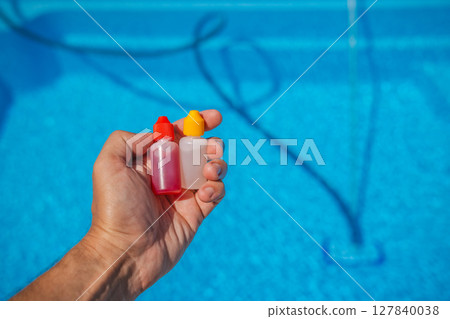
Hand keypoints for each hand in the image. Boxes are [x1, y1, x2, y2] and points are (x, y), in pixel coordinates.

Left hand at [82, 109, 226, 298]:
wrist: (125, 252)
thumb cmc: (115, 208)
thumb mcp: (108, 165)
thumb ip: (127, 140)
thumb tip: (156, 134)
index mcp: (151, 161)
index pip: (177, 136)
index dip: (196, 124)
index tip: (214, 117)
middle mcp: (170, 175)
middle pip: (200, 150)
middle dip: (211, 144)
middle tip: (213, 148)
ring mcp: (184, 194)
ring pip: (212, 170)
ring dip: (217, 165)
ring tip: (210, 172)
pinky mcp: (196, 212)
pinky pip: (216, 193)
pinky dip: (217, 188)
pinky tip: (205, 194)